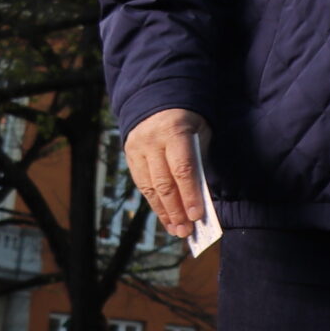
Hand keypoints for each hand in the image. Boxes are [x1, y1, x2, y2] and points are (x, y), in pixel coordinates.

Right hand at [123, 108, 210, 239]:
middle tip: (186, 231)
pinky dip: (155, 204)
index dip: (189, 195)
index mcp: (174, 131)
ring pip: (150, 188)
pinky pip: (142, 185)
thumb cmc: (189, 120)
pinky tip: (166, 218)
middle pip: (164, 183)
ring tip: (177, 230)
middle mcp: (151, 141)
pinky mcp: (129, 156)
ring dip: (164, 212)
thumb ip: (199, 161)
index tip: (197, 216)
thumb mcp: (200, 132)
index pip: (182, 169)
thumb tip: (200, 198)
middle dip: (176, 210)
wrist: (157, 99)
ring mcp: (137, 149)